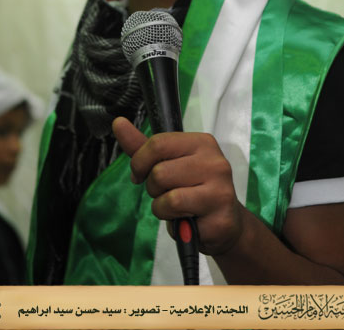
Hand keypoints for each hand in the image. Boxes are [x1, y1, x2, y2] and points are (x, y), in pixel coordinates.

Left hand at [112, 116, 243, 256]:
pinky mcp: (220, 217)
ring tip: (178, 207)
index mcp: (202, 143)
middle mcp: (215, 162)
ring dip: (162, 206)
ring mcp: (220, 190)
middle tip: (168, 192)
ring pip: (168, 196)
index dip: (140, 162)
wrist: (225, 221)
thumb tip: (118, 122)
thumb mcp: (169, 163)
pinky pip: (179, 217)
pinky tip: (187, 220)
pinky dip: (173, 221)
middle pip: (159, 172)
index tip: (140, 173)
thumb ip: (142, 146)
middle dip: (153, 188)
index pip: (157, 143)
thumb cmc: (194, 189)